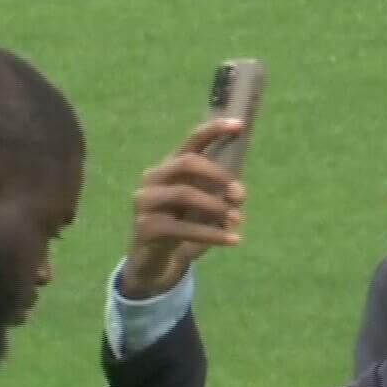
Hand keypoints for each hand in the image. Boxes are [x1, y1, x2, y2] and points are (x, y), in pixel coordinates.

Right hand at [117, 119, 248, 299]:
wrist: (156, 262)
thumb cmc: (184, 227)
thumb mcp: (206, 209)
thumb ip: (222, 197)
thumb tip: (239, 194)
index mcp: (171, 167)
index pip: (192, 142)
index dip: (214, 130)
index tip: (239, 124)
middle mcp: (154, 178)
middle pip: (187, 162)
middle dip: (218, 175)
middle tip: (242, 195)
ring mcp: (145, 201)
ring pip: (184, 194)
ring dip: (216, 206)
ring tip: (239, 220)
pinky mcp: (144, 227)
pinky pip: (182, 228)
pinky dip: (212, 234)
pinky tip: (233, 240)